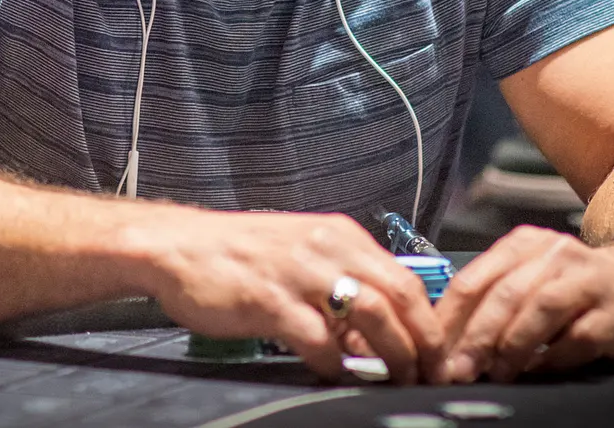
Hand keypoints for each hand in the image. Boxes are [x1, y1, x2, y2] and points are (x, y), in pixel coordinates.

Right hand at [137, 210, 442, 382]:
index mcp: (338, 235)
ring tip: (394, 379)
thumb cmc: (239, 253)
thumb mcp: (301, 252)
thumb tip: (378, 329)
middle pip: (398, 297)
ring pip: (369, 316)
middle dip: (421, 343)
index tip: (436, 354)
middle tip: (426, 375)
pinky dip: (334, 365)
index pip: (405, 279)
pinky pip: (319, 340)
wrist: (177, 245)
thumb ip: (341, 280)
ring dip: (390, 355)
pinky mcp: (270, 300)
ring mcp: (298, 273)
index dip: (429, 322)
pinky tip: (332, 374)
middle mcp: (325, 248)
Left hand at [435, 225, 613, 383]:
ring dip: (513, 345)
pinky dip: (553, 358)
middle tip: (460, 369)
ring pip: (541, 308)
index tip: (435, 349)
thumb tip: (447, 339)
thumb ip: (490, 298)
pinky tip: (536, 371)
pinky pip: (578, 338)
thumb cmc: (571, 284)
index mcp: (523, 244)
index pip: (474, 278)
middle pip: (505, 294)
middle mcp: (554, 255)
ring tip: (497, 372)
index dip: (450, 317)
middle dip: (477, 336)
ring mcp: (587, 282)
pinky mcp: (613, 314)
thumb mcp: (528, 276)